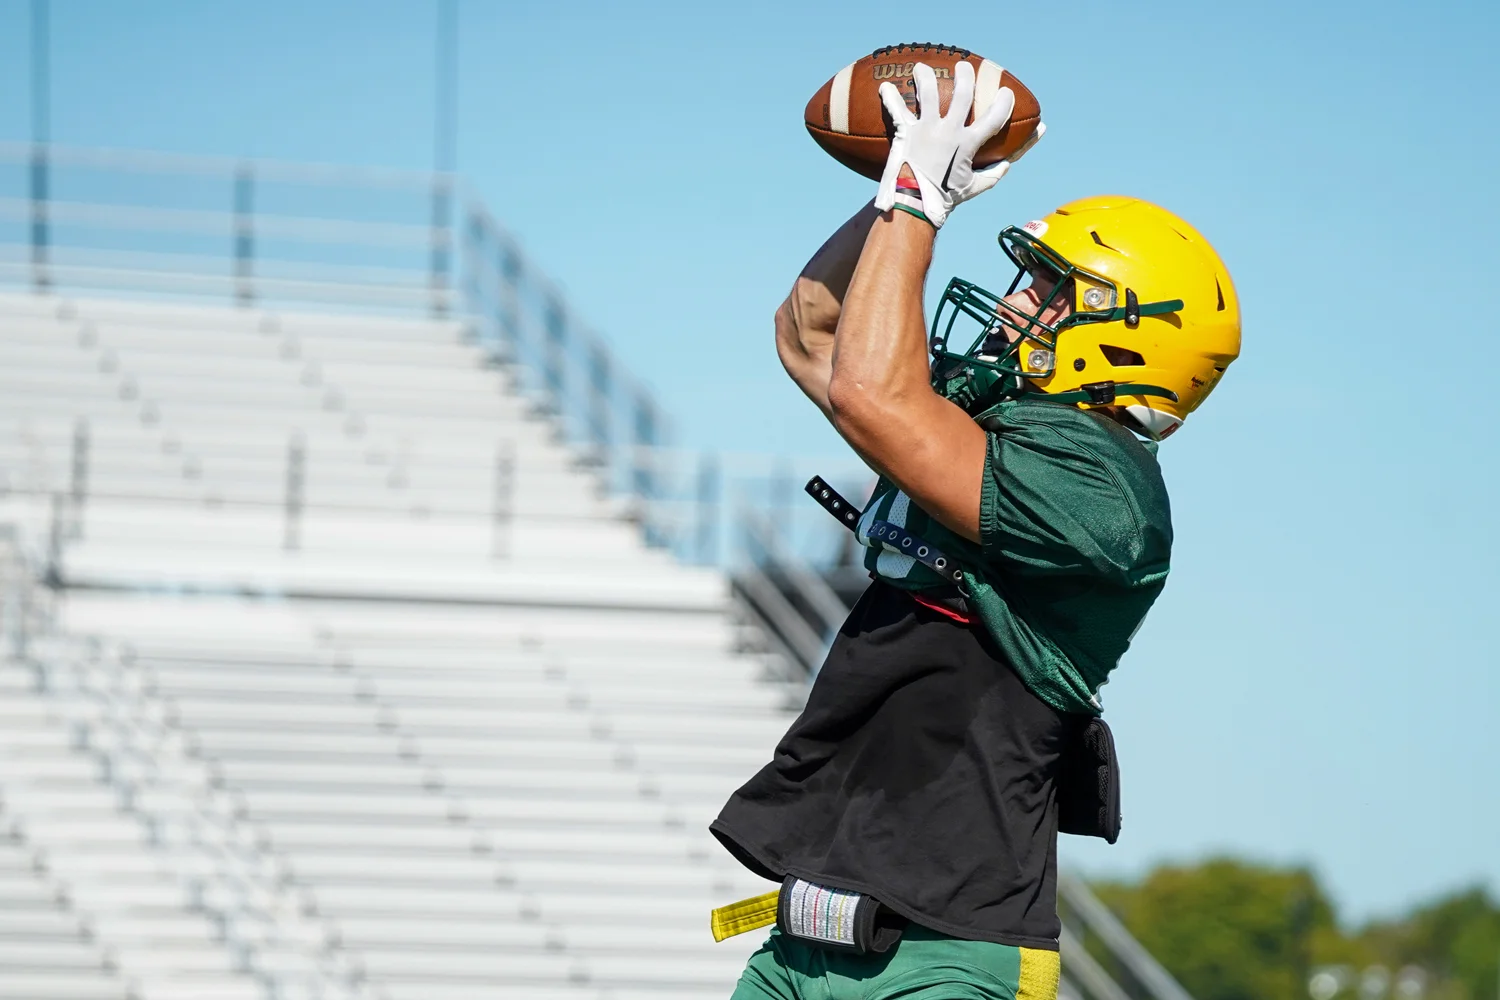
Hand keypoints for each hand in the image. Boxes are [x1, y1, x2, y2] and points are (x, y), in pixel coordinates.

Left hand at [873, 61, 1014, 228]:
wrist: (914, 203)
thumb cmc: (945, 197)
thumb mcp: (974, 187)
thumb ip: (994, 174)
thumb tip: (1008, 164)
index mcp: (968, 143)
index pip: (994, 118)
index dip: (1003, 103)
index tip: (1005, 91)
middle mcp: (949, 131)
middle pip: (962, 94)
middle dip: (965, 76)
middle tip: (964, 65)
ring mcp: (927, 129)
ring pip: (927, 94)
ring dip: (925, 76)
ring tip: (921, 67)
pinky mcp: (907, 133)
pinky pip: (896, 111)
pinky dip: (889, 98)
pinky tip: (884, 86)